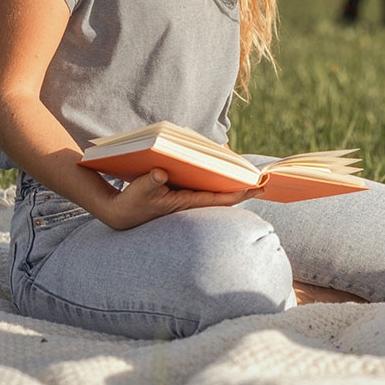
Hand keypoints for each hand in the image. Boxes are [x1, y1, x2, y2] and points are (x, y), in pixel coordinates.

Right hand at [96, 168, 260, 229]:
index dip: (238, 193)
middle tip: (264, 181)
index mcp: (185, 203)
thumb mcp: (138, 190)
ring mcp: (187, 200)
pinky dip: (215, 180)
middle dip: (242, 188)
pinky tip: (223, 171)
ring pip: (214, 192)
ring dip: (230, 184)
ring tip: (250, 175)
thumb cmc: (130, 202)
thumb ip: (149, 182)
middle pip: (222, 196)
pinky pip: (204, 187)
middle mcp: (190, 202)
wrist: (119, 213)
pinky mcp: (181, 194)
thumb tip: (159, 173)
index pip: (218, 198)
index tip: (257, 188)